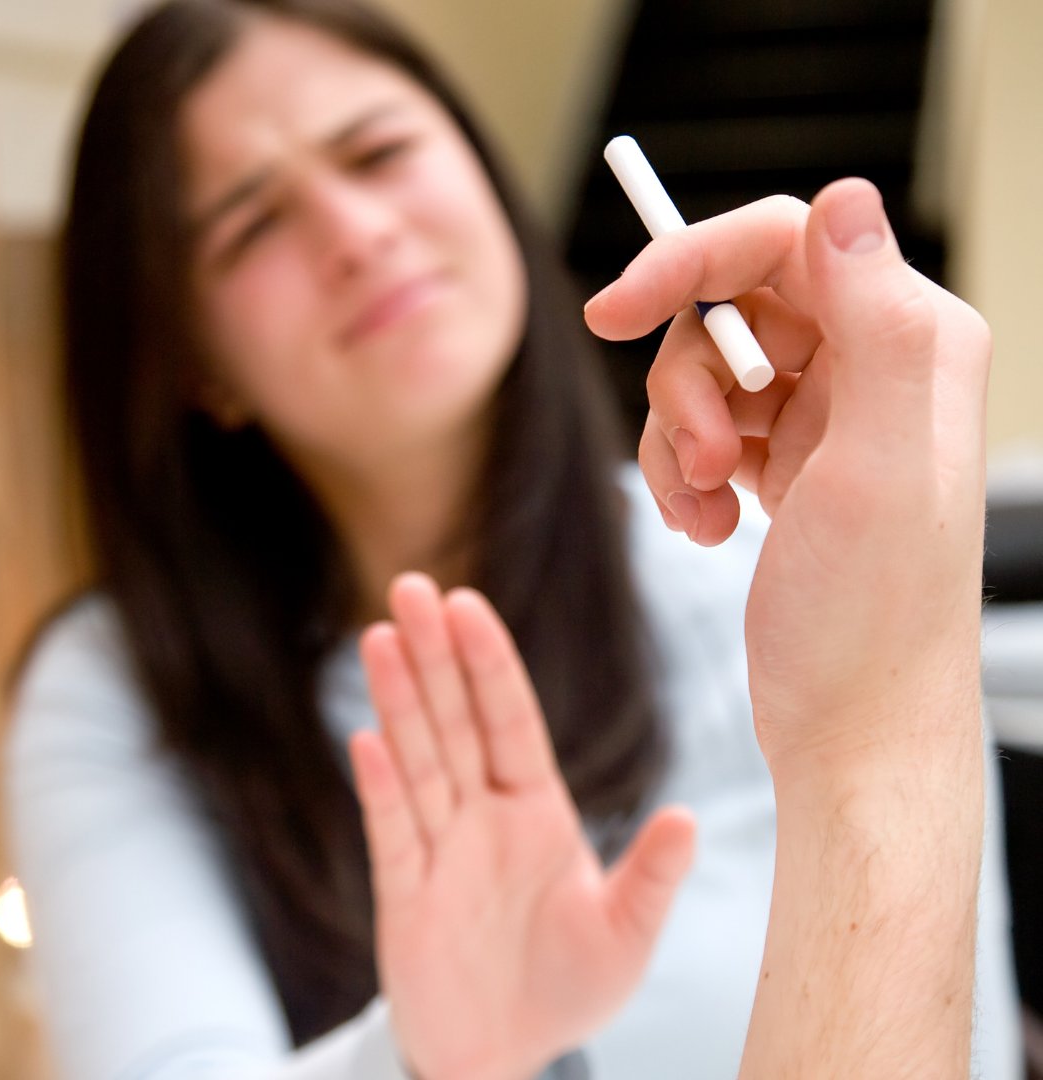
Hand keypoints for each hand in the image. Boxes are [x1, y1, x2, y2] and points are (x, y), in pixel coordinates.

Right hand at [350, 573, 694, 1079]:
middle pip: (455, 720)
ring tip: (379, 636)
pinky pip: (391, 832)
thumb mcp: (624, 935)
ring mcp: (439, 850)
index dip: (489, 662)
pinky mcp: (403, 897)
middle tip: (410, 587)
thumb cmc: (568, 985)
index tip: (467, 604)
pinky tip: (366, 739)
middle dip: (434, 656)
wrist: (506, 1056)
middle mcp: (483, 814)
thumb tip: (688, 819)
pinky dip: (380, 787)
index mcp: (537, 807)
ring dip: (398, 701)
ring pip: (417, 760)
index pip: (510, 718)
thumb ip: (651, 877)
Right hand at [585, 179, 989, 766]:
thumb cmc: (871, 624)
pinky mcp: (789, 464)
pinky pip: (704, 429)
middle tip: (700, 461)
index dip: (690, 262)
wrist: (852, 726)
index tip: (614, 310)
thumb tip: (847, 198)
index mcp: (911, 347)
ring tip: (701, 508)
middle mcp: (874, 370)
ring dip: (678, 440)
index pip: (784, 244)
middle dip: (687, 386)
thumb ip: (880, 325)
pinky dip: (682, 475)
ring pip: (706, 373)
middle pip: (733, 309)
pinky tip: (703, 527)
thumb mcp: (879, 472)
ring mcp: (827, 418)